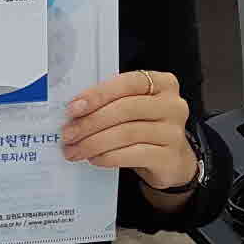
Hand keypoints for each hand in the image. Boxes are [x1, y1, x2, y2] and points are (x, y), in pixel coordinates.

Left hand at [60, 70, 196, 190]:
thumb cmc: (146, 127)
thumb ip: (110, 102)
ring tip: (75, 149)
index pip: (127, 83)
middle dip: (90, 122)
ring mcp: (174, 132)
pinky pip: (134, 154)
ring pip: (126, 133)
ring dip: (94, 142)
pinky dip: (109, 156)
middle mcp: (173, 105)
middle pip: (125, 109)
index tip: (73, 108)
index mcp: (162, 83)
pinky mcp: (170, 157)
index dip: (98, 95)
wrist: (172, 160)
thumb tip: (73, 110)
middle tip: (68, 134)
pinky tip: (95, 158)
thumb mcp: (132, 108)